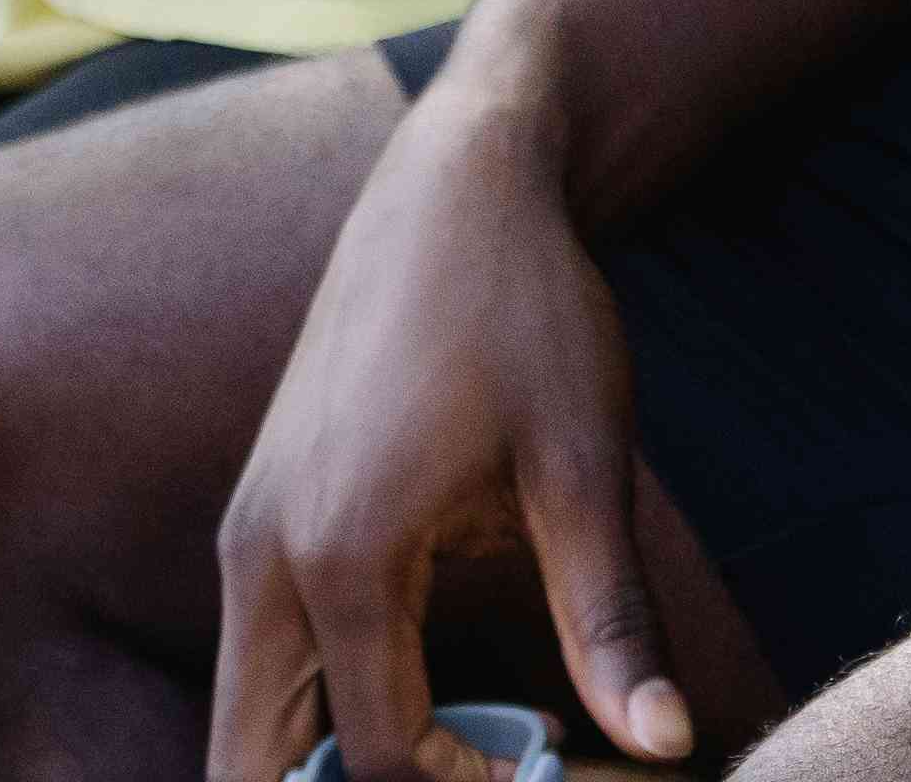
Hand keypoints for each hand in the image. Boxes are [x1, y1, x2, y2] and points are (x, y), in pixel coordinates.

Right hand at [212, 84, 707, 775]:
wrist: (456, 187)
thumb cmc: (526, 311)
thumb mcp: (586, 468)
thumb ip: (610, 622)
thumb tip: (666, 745)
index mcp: (343, 557)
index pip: (381, 758)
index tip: (555, 767)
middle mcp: (262, 558)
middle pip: (255, 770)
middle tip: (475, 772)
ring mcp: (245, 536)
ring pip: (243, 724)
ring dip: (323, 766)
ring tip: (454, 751)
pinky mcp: (256, 517)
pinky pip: (258, 663)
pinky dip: (312, 712)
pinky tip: (421, 691)